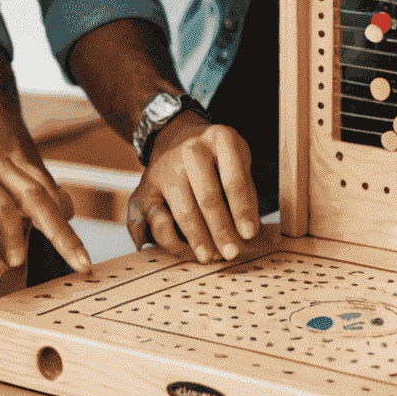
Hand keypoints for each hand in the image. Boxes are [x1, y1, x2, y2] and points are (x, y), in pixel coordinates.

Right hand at [126, 116, 259, 262]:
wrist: (177, 141)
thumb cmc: (218, 160)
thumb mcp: (239, 163)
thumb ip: (246, 194)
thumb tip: (248, 232)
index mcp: (220, 139)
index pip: (233, 178)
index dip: (242, 208)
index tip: (249, 234)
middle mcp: (192, 149)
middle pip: (207, 195)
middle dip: (221, 229)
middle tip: (232, 252)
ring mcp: (167, 167)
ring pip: (184, 210)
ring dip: (199, 239)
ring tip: (211, 256)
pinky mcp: (147, 186)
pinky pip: (158, 219)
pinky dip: (173, 240)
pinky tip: (186, 251)